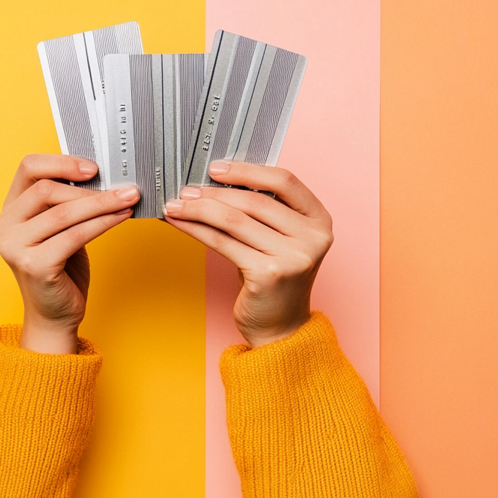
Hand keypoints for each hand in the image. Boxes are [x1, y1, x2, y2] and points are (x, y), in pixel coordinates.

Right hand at [0, 155, 139, 353]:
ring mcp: (15, 247)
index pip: (28, 169)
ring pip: (63, 213)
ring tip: (129, 200)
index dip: (62, 162)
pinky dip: (102, 223)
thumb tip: (103, 176)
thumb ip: (67, 203)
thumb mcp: (60, 229)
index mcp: (9, 211)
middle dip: (91, 189)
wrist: (55, 315)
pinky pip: (74, 235)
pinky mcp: (34, 265)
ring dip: (103, 204)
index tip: (94, 168)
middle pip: (47, 190)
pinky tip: (121, 218)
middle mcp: (5, 227)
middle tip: (125, 189)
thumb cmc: (61, 269)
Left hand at [164, 160, 332, 346]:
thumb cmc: (274, 280)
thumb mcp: (280, 240)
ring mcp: (293, 257)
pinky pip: (223, 243)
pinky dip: (196, 230)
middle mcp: (313, 237)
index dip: (248, 171)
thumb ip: (263, 212)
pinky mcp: (269, 274)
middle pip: (255, 201)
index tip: (216, 169)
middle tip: (186, 190)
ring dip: (199, 209)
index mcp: (319, 220)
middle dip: (214, 193)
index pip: (285, 181)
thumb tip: (215, 182)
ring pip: (235, 220)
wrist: (281, 328)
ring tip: (177, 205)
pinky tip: (180, 224)